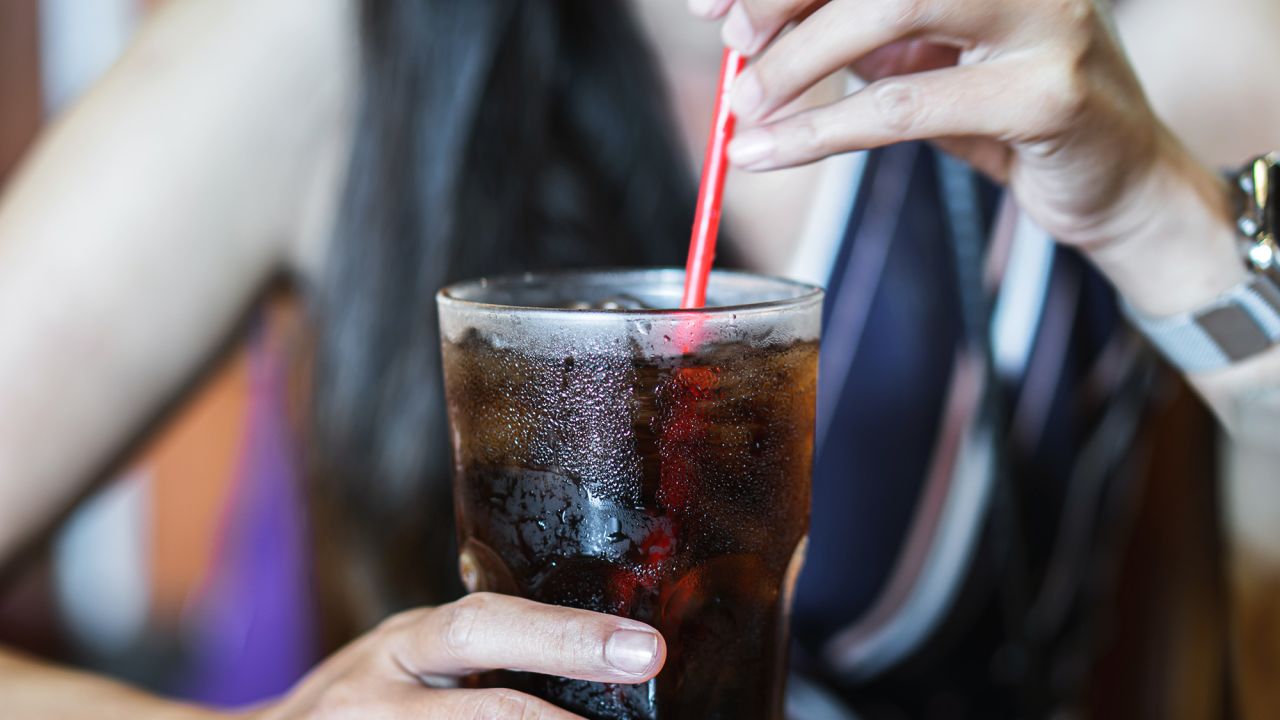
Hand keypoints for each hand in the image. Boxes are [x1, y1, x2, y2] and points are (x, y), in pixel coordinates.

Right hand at [249, 593, 664, 718]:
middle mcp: (377, 696)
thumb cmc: (363, 701)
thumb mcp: (412, 658)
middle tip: (643, 687)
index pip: (485, 627)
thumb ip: (477, 651)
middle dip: (566, 691)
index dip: (567, 636)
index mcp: (402, 646)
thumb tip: (596, 654)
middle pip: (485, 703)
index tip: (646, 651)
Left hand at [689, 0, 1220, 252]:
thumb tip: (746, 29)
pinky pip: (907, 107)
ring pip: (888, 8)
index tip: (709, 5)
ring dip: (797, 64)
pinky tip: (770, 151)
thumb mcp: (921, 56)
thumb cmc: (1007, 111)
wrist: (1117, 183)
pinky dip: (824, 131)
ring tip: (744, 111)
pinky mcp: (1047, 92)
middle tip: (731, 48)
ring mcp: (1043, 17)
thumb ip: (850, 32)